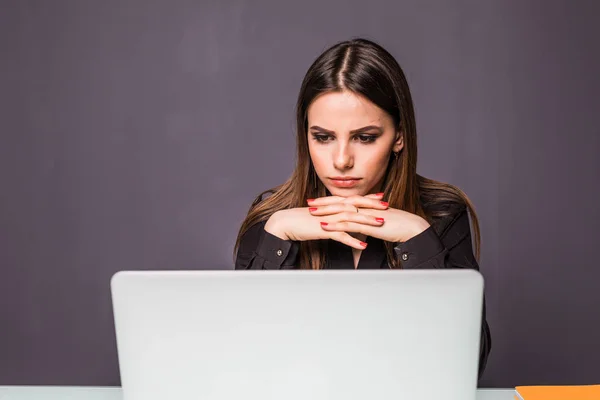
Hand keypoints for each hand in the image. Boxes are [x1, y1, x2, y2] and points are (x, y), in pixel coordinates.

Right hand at [264, 193, 386, 249]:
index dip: (368, 198)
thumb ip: (332, 215)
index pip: (354, 199)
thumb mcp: (320, 215)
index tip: (381, 197)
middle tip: (387, 207)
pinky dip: (353, 240)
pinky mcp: (324, 230)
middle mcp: (333, 209)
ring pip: (352, 219)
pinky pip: (341, 236)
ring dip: (367, 222)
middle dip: (373, 207)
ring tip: (381, 225)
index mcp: (332, 204)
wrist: (286, 222)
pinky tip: (364, 245)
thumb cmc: (302, 219)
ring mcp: (329, 219)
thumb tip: (342, 217)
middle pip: (356, 206)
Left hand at [308, 194, 430, 242]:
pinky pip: (349, 224)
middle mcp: (364, 207)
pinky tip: (325, 226)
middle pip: (340, 202)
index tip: (318, 200)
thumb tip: (360, 227)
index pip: (345, 200)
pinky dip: (336, 224)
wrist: (411, 227)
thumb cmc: (398, 225)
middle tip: (309, 203)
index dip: (331, 199)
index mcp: (366, 204)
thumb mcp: (379, 222)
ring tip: (313, 213)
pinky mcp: (368, 225)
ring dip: (326, 212)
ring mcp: (366, 215)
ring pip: (342, 211)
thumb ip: (368, 223)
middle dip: (323, 202)